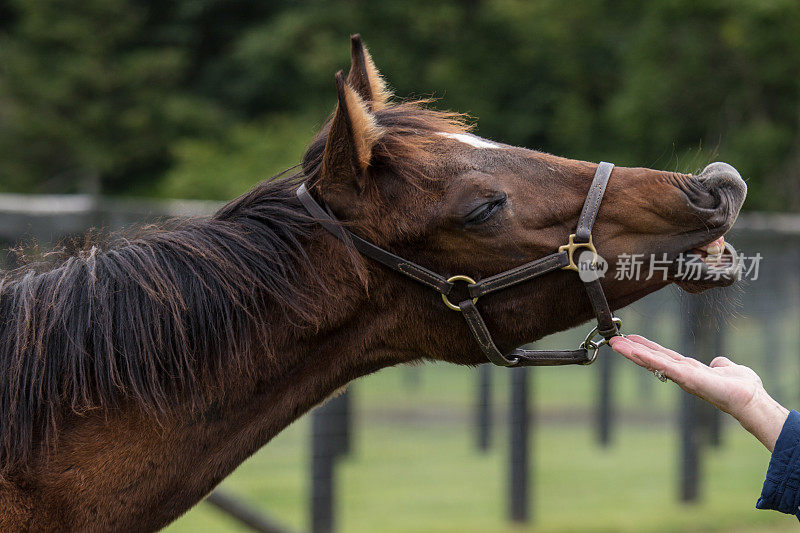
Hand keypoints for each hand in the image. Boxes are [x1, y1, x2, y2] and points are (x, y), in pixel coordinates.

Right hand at [609, 334, 788, 451]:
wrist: (750, 398)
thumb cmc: (743, 387)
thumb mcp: (729, 368)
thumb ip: (721, 364)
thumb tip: (718, 362)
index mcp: (689, 370)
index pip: (664, 356)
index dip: (647, 347)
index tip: (631, 338)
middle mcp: (681, 374)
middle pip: (653, 358)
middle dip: (633, 350)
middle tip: (614, 340)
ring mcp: (682, 376)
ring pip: (654, 361)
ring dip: (634, 353)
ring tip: (616, 344)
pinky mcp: (686, 377)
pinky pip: (663, 366)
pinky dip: (648, 358)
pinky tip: (635, 351)